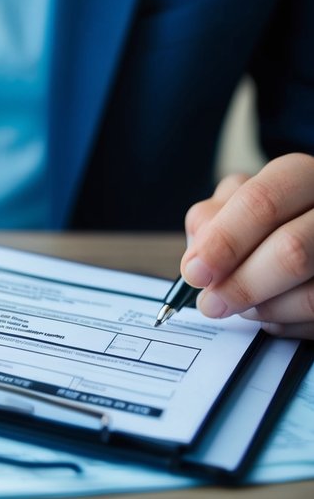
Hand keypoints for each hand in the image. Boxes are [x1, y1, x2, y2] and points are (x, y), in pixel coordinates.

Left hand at [181, 153, 313, 337]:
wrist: (305, 227)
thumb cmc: (262, 220)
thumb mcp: (234, 204)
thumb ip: (211, 224)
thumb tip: (196, 263)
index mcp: (299, 176)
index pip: (262, 203)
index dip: (224, 243)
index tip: (195, 273)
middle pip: (292, 251)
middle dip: (242, 285)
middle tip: (211, 304)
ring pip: (311, 294)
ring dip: (265, 308)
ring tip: (242, 307)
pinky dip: (287, 322)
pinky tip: (271, 313)